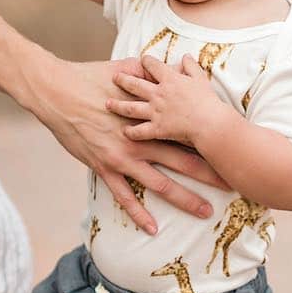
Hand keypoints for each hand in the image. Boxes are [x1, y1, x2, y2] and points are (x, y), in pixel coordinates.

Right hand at [29, 54, 225, 233]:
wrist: (58, 92)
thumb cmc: (90, 78)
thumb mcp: (124, 70)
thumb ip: (148, 72)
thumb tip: (165, 63)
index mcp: (150, 118)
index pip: (188, 133)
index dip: (211, 143)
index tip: (231, 150)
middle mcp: (141, 141)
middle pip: (184, 161)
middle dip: (210, 174)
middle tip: (233, 186)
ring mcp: (123, 158)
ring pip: (160, 184)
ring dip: (184, 199)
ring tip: (205, 212)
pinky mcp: (104, 168)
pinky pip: (124, 197)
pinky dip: (139, 214)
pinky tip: (153, 229)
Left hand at [108, 54, 232, 148]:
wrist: (210, 123)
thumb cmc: (208, 101)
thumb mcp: (201, 78)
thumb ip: (191, 66)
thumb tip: (186, 56)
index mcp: (169, 79)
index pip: (151, 64)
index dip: (145, 61)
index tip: (142, 60)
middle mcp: (158, 93)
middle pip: (134, 84)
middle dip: (122, 80)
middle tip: (114, 78)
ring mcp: (155, 112)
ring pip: (130, 108)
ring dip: (117, 105)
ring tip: (107, 104)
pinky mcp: (157, 129)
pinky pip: (139, 131)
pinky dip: (130, 132)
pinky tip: (124, 131)